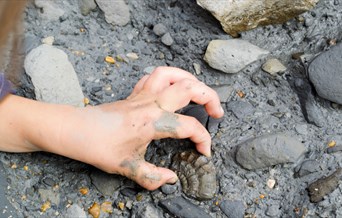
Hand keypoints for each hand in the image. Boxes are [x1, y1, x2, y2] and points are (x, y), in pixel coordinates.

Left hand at [50, 67, 223, 189]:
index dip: (204, 140)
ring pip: (172, 73)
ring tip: (200, 91)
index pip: (190, 126)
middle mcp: (152, 103)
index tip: (204, 152)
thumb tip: (171, 180)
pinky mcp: (134, 93)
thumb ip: (153, 177)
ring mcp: (143, 95)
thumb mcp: (128, 167)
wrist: (75, 130)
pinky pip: (154, 76)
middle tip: (217, 112)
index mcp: (154, 122)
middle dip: (211, 98)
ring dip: (191, 79)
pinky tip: (172, 87)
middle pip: (190, 88)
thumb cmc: (98, 146)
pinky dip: (169, 77)